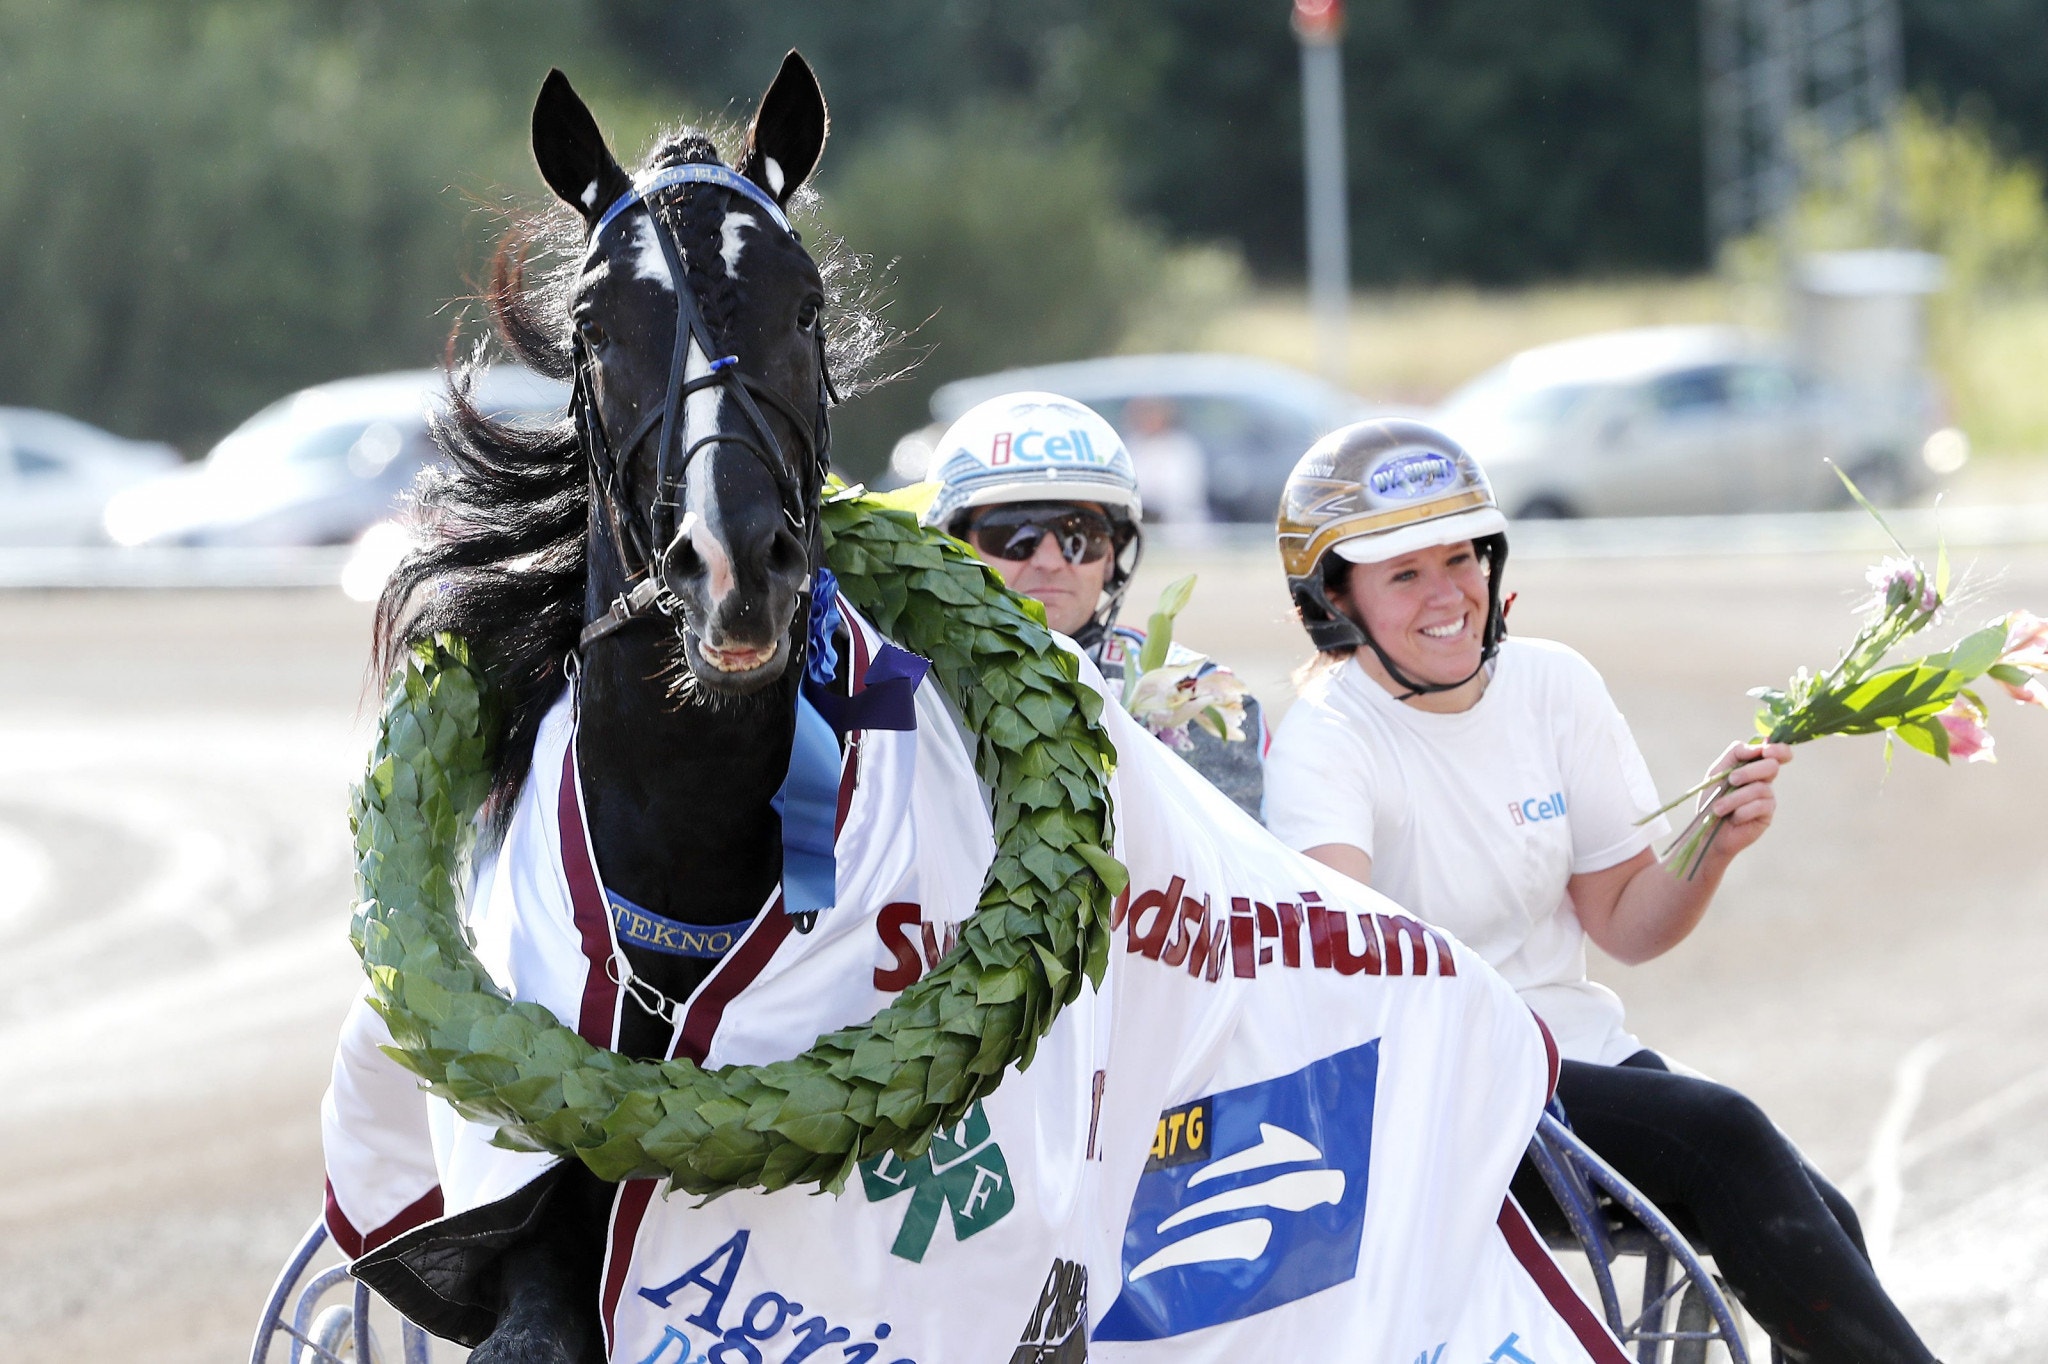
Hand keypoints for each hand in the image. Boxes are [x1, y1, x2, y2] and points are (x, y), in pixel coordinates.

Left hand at [1699, 739, 1791, 861]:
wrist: (1706, 829)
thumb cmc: (1712, 798)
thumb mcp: (1718, 771)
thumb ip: (1736, 753)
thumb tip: (1757, 748)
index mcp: (1754, 766)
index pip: (1778, 753)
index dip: (1778, 750)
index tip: (1767, 751)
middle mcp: (1764, 780)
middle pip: (1771, 766)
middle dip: (1749, 772)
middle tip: (1731, 780)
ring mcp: (1768, 797)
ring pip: (1760, 788)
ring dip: (1735, 798)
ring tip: (1719, 808)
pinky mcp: (1767, 814)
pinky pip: (1760, 806)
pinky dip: (1741, 811)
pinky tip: (1733, 818)